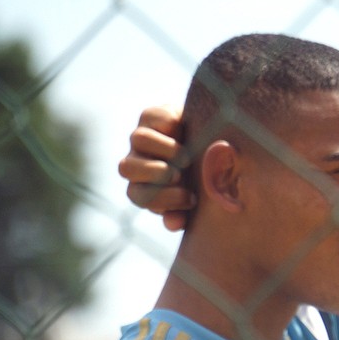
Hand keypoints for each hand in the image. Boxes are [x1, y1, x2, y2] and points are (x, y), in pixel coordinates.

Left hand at [117, 105, 194, 230]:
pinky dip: (170, 127)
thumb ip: (186, 211)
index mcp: (143, 185)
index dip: (163, 200)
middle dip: (155, 173)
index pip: (138, 195)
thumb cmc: (203, 176)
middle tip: (181, 175)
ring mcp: (141, 137)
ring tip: (186, 156)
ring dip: (165, 150)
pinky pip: (151, 118)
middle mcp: (137, 160)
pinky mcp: (151, 115)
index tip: (191, 199)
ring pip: (137, 139)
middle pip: (126, 167)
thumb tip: (173, 223)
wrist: (212, 139)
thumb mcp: (197, 195)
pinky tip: (187, 133)